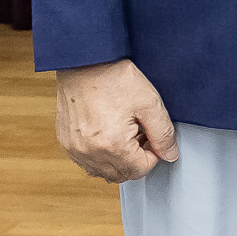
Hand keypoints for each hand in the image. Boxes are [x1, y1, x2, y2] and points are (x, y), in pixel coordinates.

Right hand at [55, 59, 178, 182]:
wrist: (85, 61)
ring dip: (117, 159)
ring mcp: (74, 149)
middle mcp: (89, 152)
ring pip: (103, 171)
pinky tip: (106, 131)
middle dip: (135, 158)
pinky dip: (100, 154)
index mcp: (112, 145)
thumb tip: (170, 155)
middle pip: (121, 174)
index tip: (150, 134)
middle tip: (138, 131)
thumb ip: (164, 134)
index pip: (140, 170)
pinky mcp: (66, 142)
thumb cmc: (116, 78)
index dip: (152, 153)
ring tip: (122, 130)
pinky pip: (87, 161)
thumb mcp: (150, 104)